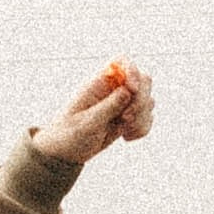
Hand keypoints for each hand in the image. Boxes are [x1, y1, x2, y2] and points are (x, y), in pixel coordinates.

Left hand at [31, 60, 153, 165]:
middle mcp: (112, 89)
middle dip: (140, 101)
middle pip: (143, 80)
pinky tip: (128, 137)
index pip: (121, 61)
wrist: (66, 152)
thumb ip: (107, 107)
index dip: (133, 71)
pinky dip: (142, 128)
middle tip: (125, 119)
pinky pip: (146, 117)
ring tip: (125, 131)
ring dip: (142, 118)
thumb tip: (127, 91)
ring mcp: (122, 103)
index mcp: (98, 83)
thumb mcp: (86, 123)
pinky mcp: (128, 118)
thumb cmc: (69, 134)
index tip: (132, 90)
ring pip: (147, 100)